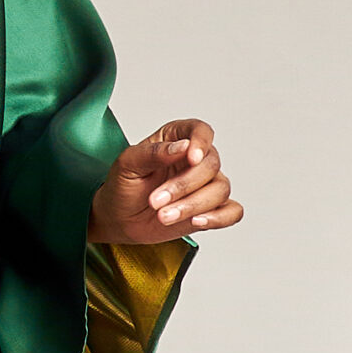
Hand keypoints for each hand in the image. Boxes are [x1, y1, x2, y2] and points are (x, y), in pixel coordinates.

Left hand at [91, 117, 243, 244]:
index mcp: (177, 139)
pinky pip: (232, 212)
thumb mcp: (127, 165)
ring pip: (220, 189)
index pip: (200, 131)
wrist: (119, 219)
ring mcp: (206, 185)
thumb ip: (153, 153)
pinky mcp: (211, 210)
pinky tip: (197, 221)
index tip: (191, 157)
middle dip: (184, 185)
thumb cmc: (123, 186)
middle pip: (211, 164)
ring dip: (192, 205)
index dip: (201, 142)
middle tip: (155, 201)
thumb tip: (183, 146)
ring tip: (163, 216)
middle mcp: (196, 160)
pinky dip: (220, 218)